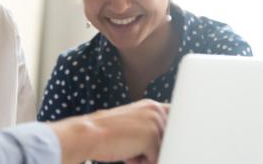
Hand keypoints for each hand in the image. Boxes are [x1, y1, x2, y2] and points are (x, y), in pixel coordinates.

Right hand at [50, 99, 168, 163]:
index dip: (166, 136)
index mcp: (151, 105)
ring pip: (162, 151)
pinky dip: (140, 163)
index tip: (158, 142)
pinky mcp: (152, 138)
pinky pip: (155, 160)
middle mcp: (156, 111)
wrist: (88, 134)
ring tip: (128, 152)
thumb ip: (149, 126)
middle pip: (169, 140)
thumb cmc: (105, 133)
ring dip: (146, 158)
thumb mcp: (131, 123)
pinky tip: (127, 156)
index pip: (174, 121)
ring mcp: (155, 123)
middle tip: (132, 149)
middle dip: (152, 150)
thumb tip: (166, 142)